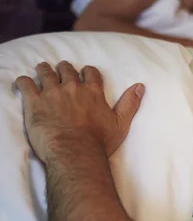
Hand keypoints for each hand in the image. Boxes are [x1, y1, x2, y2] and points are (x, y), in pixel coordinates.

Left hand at [15, 61, 144, 162]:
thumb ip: (130, 103)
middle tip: (61, 69)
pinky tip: (24, 82)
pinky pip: (26, 84)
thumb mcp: (121, 123)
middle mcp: (73, 88)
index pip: (90, 73)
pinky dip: (24, 81)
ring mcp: (52, 93)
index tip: (84, 73)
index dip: (87, 72)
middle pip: (67, 70)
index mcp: (93, 92)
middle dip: (64, 68)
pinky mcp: (35, 102)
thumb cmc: (99, 141)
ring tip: (42, 69)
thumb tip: (140, 86)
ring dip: (44, 70)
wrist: (75, 152)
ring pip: (46, 73)